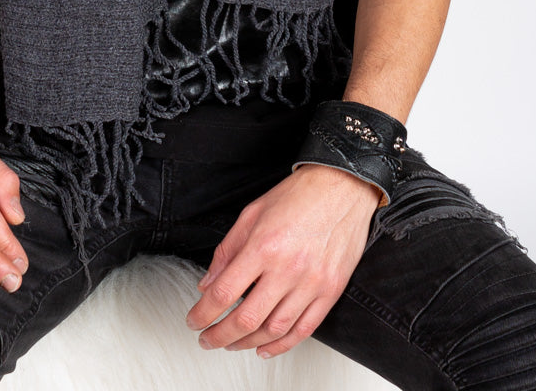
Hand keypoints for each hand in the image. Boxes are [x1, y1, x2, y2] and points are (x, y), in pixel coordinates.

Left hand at [184, 163, 382, 357]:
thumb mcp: (252, 213)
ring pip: (274, 329)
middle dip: (220, 335)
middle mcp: (288, 268)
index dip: (203, 313)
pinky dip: (282, 344)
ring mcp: (312, 283)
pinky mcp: (331, 291)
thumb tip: (207, 283)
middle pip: (246, 318)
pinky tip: (265, 347)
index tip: (194, 320)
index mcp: (263, 245)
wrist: (341, 188)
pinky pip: (304, 329)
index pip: (224, 292)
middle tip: (207, 339)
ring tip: (232, 343)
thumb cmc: (298, 195)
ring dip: (248, 343)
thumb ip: (227, 250)